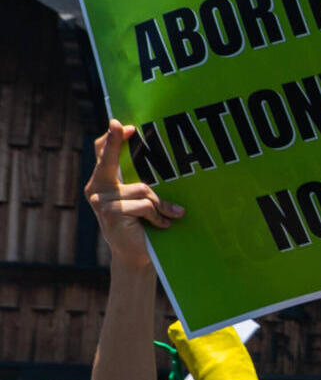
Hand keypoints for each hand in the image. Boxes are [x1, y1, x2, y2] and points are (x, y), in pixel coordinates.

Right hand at [84, 123, 183, 268]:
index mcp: (102, 181)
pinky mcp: (110, 213)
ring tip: (166, 216)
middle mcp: (96, 188)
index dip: (112, 139)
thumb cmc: (142, 224)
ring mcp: (100, 201)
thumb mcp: (141, 200)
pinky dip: (157, 216)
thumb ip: (142, 183)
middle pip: (108, 160)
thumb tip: (164, 165)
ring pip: (142, 189)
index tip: (121, 125)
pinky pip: (145, 206)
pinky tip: (162, 225)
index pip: (102, 153)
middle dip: (115, 142)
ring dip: (159, 203)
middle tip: (122, 126)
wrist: (136, 255)